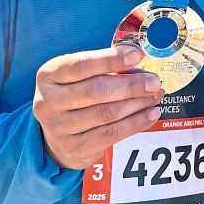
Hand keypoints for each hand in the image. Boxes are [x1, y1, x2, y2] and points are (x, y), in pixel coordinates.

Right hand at [34, 44, 163, 169]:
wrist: (56, 138)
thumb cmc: (74, 96)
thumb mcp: (78, 77)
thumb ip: (103, 68)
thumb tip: (138, 62)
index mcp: (49, 75)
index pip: (81, 65)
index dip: (110, 60)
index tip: (136, 55)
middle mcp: (49, 102)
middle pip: (96, 90)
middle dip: (131, 85)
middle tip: (154, 81)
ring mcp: (59, 128)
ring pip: (107, 113)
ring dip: (137, 103)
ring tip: (155, 95)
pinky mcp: (75, 148)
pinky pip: (112, 134)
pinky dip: (135, 123)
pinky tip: (150, 114)